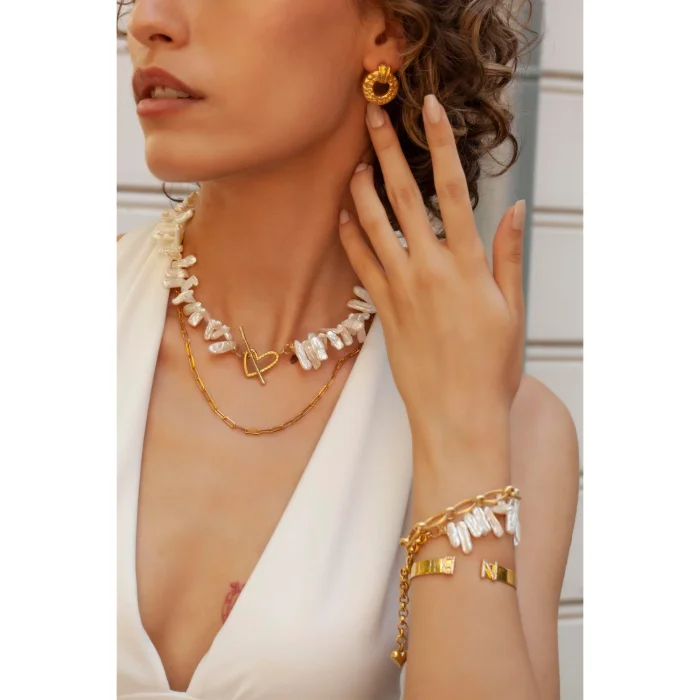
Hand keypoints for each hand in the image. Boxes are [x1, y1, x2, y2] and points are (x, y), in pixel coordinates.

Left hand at [339, 96, 525, 446]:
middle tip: (371, 115)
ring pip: (373, 226)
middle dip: (385, 151)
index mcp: (467, 265)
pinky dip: (351, 236)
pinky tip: (343, 217)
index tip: (426, 109)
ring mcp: (401, 290)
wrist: (457, 416)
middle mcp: (429, 270)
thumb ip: (507, 255)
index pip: (452, 189)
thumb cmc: (492, 368)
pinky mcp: (384, 311)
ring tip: (354, 161)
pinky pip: (362, 264)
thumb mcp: (512, 310)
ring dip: (361, 189)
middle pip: (403, 197)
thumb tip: (514, 208)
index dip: (438, 144)